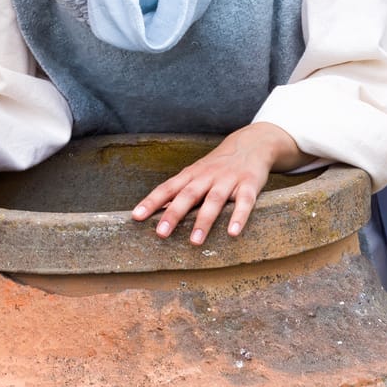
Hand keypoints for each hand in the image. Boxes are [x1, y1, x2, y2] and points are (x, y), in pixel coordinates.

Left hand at [130, 121, 299, 244]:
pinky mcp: (249, 184)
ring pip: (213, 201)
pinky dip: (239, 217)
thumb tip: (159, 213)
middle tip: (160, 233)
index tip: (136, 217)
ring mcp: (228, 180)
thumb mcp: (196, 174)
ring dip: (204, 221)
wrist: (251, 144)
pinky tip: (233, 232)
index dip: (151, 202)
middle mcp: (206, 176)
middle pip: (187, 195)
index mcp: (190, 175)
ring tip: (195, 241)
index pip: (167, 188)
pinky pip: (244, 202)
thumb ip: (180, 192)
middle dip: (173, 214)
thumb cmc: (217, 166)